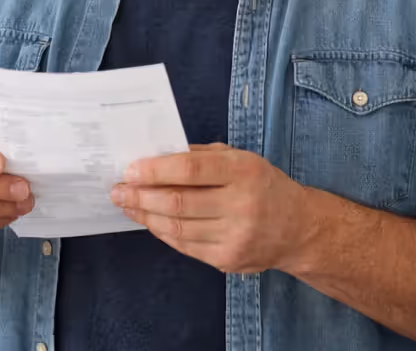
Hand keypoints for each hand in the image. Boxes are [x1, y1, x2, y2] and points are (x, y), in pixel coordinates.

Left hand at [109, 143, 308, 273]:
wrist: (298, 229)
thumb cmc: (262, 186)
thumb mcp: (240, 158)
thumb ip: (201, 156)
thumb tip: (156, 155)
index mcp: (244, 171)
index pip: (191, 168)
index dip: (156, 170)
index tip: (130, 169)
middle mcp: (241, 205)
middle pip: (179, 202)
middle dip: (141, 195)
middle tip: (117, 189)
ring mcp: (234, 237)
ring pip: (177, 228)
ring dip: (145, 215)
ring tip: (127, 204)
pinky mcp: (227, 259)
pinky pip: (185, 246)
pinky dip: (162, 232)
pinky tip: (149, 220)